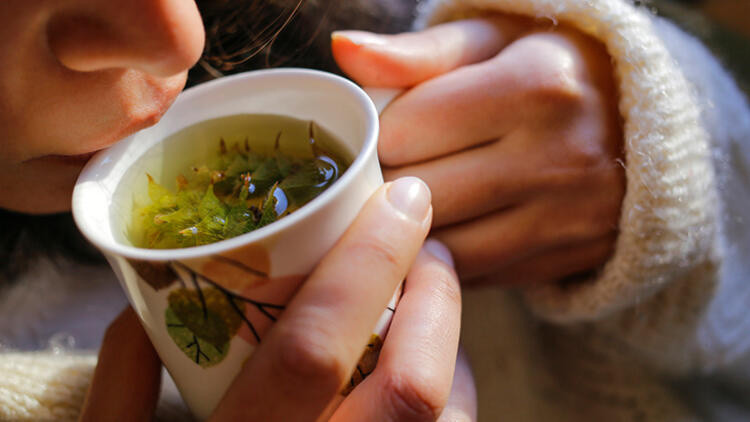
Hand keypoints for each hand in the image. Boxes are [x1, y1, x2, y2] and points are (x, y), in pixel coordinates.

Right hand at [80, 178, 475, 421]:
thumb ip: (121, 385)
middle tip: (429, 243)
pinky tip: (434, 375)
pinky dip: (455, 398)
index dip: (369, 262)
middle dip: (438, 295)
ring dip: (454, 347)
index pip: (317, 347)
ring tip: (432, 303)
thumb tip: (143, 302)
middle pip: (413, 385)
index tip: (402, 199)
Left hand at [332, 16, 624, 285]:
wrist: (648, 124)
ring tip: (408, 202)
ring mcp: (568, 217)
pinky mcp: (569, 258)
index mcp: (536, 85)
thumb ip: (418, 51)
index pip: (404, 130)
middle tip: (382, 171)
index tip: (379, 132)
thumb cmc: (551, 70)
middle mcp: (558, 157)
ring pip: (442, 248)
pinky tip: (447, 229)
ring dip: (409, 232)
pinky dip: (447, 258)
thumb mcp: (493, 40)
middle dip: (384, 186)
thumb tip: (344, 49)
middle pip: (418, 196)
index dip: (376, 135)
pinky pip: (477, 276)